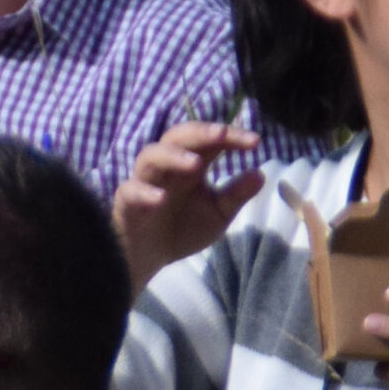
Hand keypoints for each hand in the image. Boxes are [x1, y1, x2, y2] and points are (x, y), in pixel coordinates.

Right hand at [114, 121, 261, 289]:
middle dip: (200, 133)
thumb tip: (261, 174)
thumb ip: (236, 195)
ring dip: (173, 157)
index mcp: (192, 163)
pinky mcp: (127, 202)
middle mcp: (168, 165)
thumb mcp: (217, 214)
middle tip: (222, 136)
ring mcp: (145, 180)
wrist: (151, 255)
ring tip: (196, 165)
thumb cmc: (183, 227)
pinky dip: (144, 193)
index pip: (210, 140)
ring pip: (151, 156)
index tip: (255, 142)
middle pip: (178, 136)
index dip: (231, 136)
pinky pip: (131, 191)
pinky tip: (160, 200)